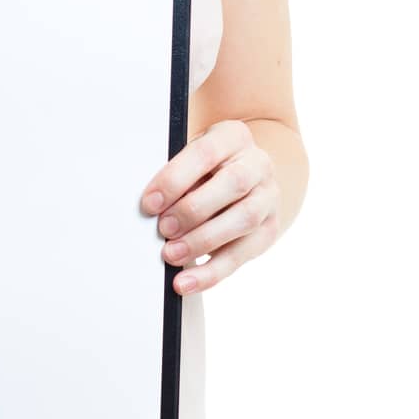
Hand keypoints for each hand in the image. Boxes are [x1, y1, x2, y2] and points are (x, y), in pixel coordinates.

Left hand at [139, 119, 278, 294]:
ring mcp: (268, 197)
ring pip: (243, 220)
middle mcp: (258, 164)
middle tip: (163, 229)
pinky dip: (212, 271)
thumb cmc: (208, 166)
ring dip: (203, 241)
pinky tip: (188, 281)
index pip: (205, 153)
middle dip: (193, 210)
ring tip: (172, 256)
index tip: (149, 203)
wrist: (246, 173)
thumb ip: (177, 175)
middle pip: (232, 184)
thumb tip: (151, 207)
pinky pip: (243, 254)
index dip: (175, 178)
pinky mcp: (269, 229)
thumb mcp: (192, 158)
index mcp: (233, 137)